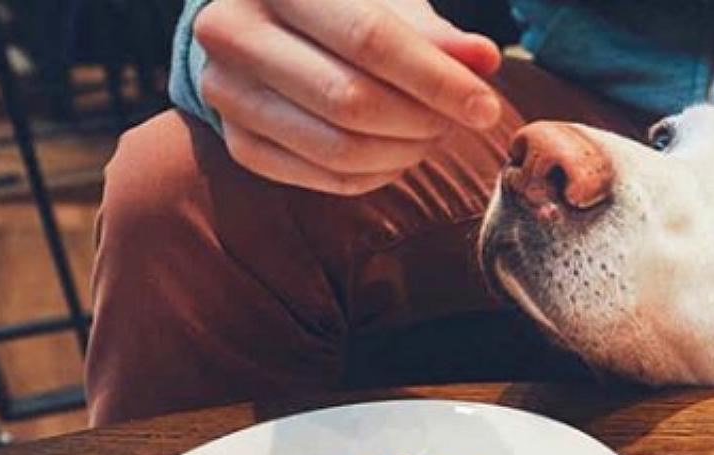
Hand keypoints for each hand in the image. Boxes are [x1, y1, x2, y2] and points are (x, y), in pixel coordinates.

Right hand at [193, 0, 501, 193]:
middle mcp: (232, 32)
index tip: (486, 108)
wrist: (265, 27)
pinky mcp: (237, 143)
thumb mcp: (387, 3)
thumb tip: (485, 59)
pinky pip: (323, 178)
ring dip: (404, 153)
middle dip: (422, 121)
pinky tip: (400, 154)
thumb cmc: (341, 7)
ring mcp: (226, 92)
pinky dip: (377, 175)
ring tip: (433, 135)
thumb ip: (435, 34)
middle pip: (351, 101)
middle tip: (458, 122)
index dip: (436, 80)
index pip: (368, 40)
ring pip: (337, 148)